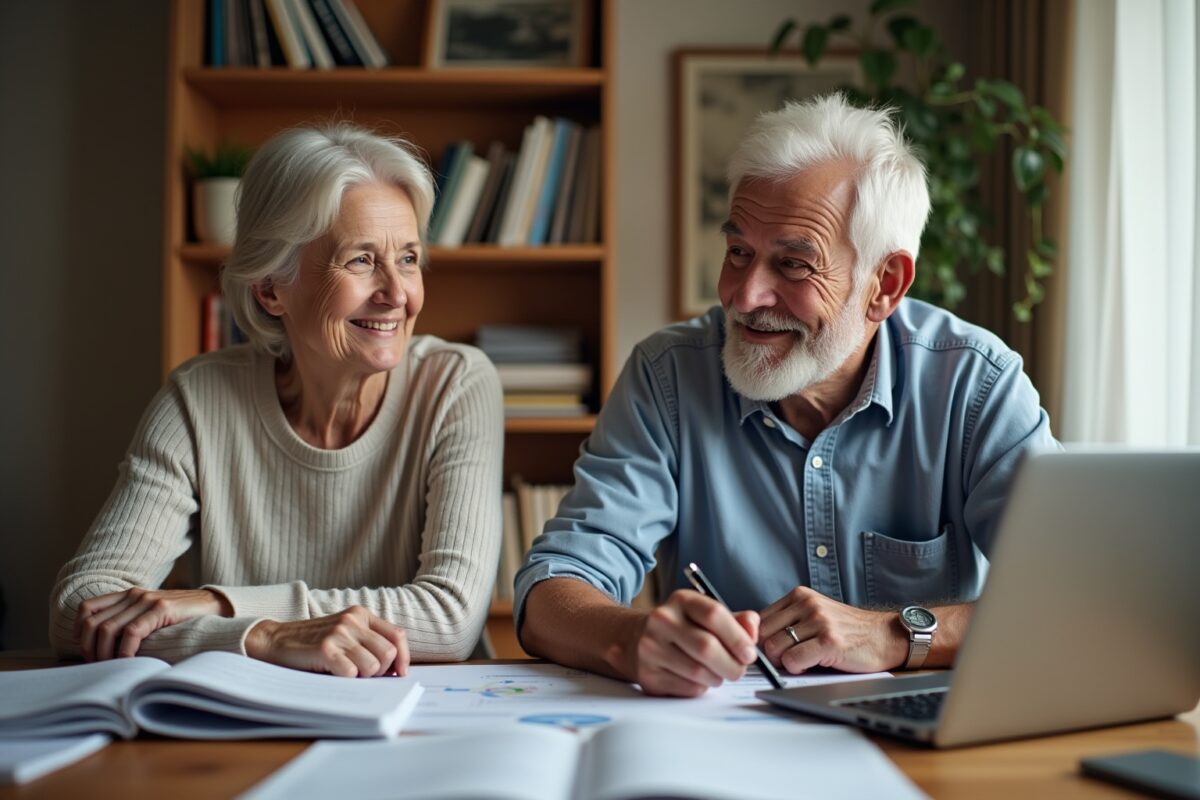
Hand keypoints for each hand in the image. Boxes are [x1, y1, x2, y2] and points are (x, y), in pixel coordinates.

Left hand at [76, 587, 230, 660]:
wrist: (214, 605)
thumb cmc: (181, 617)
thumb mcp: (150, 615)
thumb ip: (131, 621)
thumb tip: (105, 648)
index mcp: (128, 595)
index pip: (87, 608)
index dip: (80, 632)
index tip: (89, 651)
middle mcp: (133, 595)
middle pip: (93, 623)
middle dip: (90, 649)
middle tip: (99, 666)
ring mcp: (147, 600)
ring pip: (108, 629)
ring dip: (105, 653)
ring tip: (112, 667)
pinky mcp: (161, 609)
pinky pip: (132, 632)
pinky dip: (125, 651)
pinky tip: (131, 661)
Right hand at [245, 606, 408, 677]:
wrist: (273, 640)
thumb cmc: (312, 642)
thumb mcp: (344, 632)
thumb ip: (368, 641)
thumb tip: (396, 669)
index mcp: (361, 615)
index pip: (397, 636)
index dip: (403, 658)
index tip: (399, 674)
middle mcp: (352, 621)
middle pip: (388, 654)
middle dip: (381, 672)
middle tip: (364, 676)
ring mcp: (339, 634)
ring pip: (372, 666)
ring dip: (362, 678)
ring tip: (345, 674)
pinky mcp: (324, 649)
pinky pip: (351, 673)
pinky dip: (346, 680)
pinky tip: (333, 675)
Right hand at [630, 589, 759, 696]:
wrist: (637, 638)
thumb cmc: (683, 628)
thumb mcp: (707, 615)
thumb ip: (737, 621)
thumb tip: (753, 632)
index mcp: (682, 600)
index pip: (714, 614)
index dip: (738, 637)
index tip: (750, 653)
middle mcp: (662, 620)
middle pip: (707, 647)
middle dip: (732, 665)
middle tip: (739, 670)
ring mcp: (651, 647)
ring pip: (699, 672)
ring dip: (717, 678)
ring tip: (716, 673)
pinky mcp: (648, 675)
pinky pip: (687, 689)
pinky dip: (701, 688)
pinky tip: (697, 679)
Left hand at [759, 586, 906, 673]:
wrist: (885, 636)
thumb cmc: (848, 631)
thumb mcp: (815, 614)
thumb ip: (788, 620)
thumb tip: (754, 639)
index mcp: (799, 595)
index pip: (759, 620)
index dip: (761, 640)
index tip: (774, 651)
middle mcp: (807, 604)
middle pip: (762, 634)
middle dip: (770, 653)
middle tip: (788, 660)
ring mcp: (819, 621)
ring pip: (775, 648)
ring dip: (784, 662)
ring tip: (802, 661)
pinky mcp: (829, 641)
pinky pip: (793, 660)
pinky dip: (797, 669)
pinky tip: (811, 666)